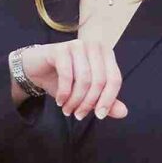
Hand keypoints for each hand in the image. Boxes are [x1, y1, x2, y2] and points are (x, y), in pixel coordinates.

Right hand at [13, 38, 128, 120]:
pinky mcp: (60, 49)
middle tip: (78, 115)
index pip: (115, 79)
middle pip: (99, 81)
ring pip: (84, 80)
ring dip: (75, 100)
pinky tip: (60, 101)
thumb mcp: (87, 93)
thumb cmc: (64, 80)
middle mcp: (94, 46)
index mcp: (106, 54)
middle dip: (89, 103)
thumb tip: (124, 113)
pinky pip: (67, 75)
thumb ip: (106, 101)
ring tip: (67, 110)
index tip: (99, 116)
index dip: (108, 100)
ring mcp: (77, 46)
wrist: (37, 69)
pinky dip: (64, 92)